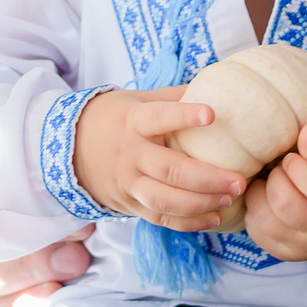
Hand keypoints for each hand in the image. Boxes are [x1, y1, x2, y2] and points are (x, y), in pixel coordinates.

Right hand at [70, 87, 246, 229]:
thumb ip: (172, 97)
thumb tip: (214, 84)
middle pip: (170, 170)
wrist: (68, 149)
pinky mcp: (129, 204)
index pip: (159, 117)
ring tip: (229, 198)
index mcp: (133, 122)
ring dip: (201, 203)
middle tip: (238, 180)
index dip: (184, 116)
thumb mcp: (136, 99)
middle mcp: (131, 155)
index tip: (211, 114)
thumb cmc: (112, 118)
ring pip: (166, 200)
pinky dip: (188, 222)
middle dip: (208, 178)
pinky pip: (161, 218)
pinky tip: (214, 217)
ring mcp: (129, 183)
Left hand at [242, 123, 306, 261]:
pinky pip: (256, 231)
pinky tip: (265, 199)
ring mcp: (303, 247)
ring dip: (260, 193)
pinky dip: (254, 210)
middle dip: (276, 179)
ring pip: (266, 219)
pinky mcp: (283, 253)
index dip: (297, 167)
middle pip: (286, 205)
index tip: (292, 158)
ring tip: (270, 183)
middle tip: (280, 170)